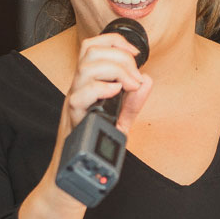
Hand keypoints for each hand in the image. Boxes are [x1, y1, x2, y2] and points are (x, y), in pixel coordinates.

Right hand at [19, 33, 154, 218]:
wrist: (74, 177)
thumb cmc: (92, 148)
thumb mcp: (119, 120)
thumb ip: (133, 102)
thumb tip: (147, 80)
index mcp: (88, 85)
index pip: (93, 47)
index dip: (114, 41)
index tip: (135, 52)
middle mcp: (78, 90)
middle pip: (90, 52)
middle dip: (119, 57)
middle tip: (135, 77)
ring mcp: (73, 104)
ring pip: (85, 68)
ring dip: (113, 70)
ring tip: (128, 85)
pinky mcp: (71, 120)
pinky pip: (78, 96)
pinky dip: (99, 89)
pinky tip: (115, 93)